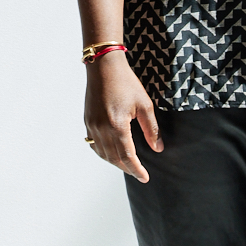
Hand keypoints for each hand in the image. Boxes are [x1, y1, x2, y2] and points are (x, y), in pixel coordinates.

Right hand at [83, 48, 162, 181]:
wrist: (103, 66)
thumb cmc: (125, 82)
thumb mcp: (144, 104)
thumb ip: (151, 128)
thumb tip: (157, 148)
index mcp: (117, 126)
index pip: (128, 157)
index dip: (137, 170)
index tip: (145, 178)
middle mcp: (102, 129)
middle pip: (114, 158)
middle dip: (127, 169)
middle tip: (139, 174)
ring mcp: (92, 125)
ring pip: (103, 153)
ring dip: (115, 163)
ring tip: (127, 166)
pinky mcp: (87, 121)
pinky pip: (94, 144)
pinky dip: (103, 153)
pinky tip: (111, 153)